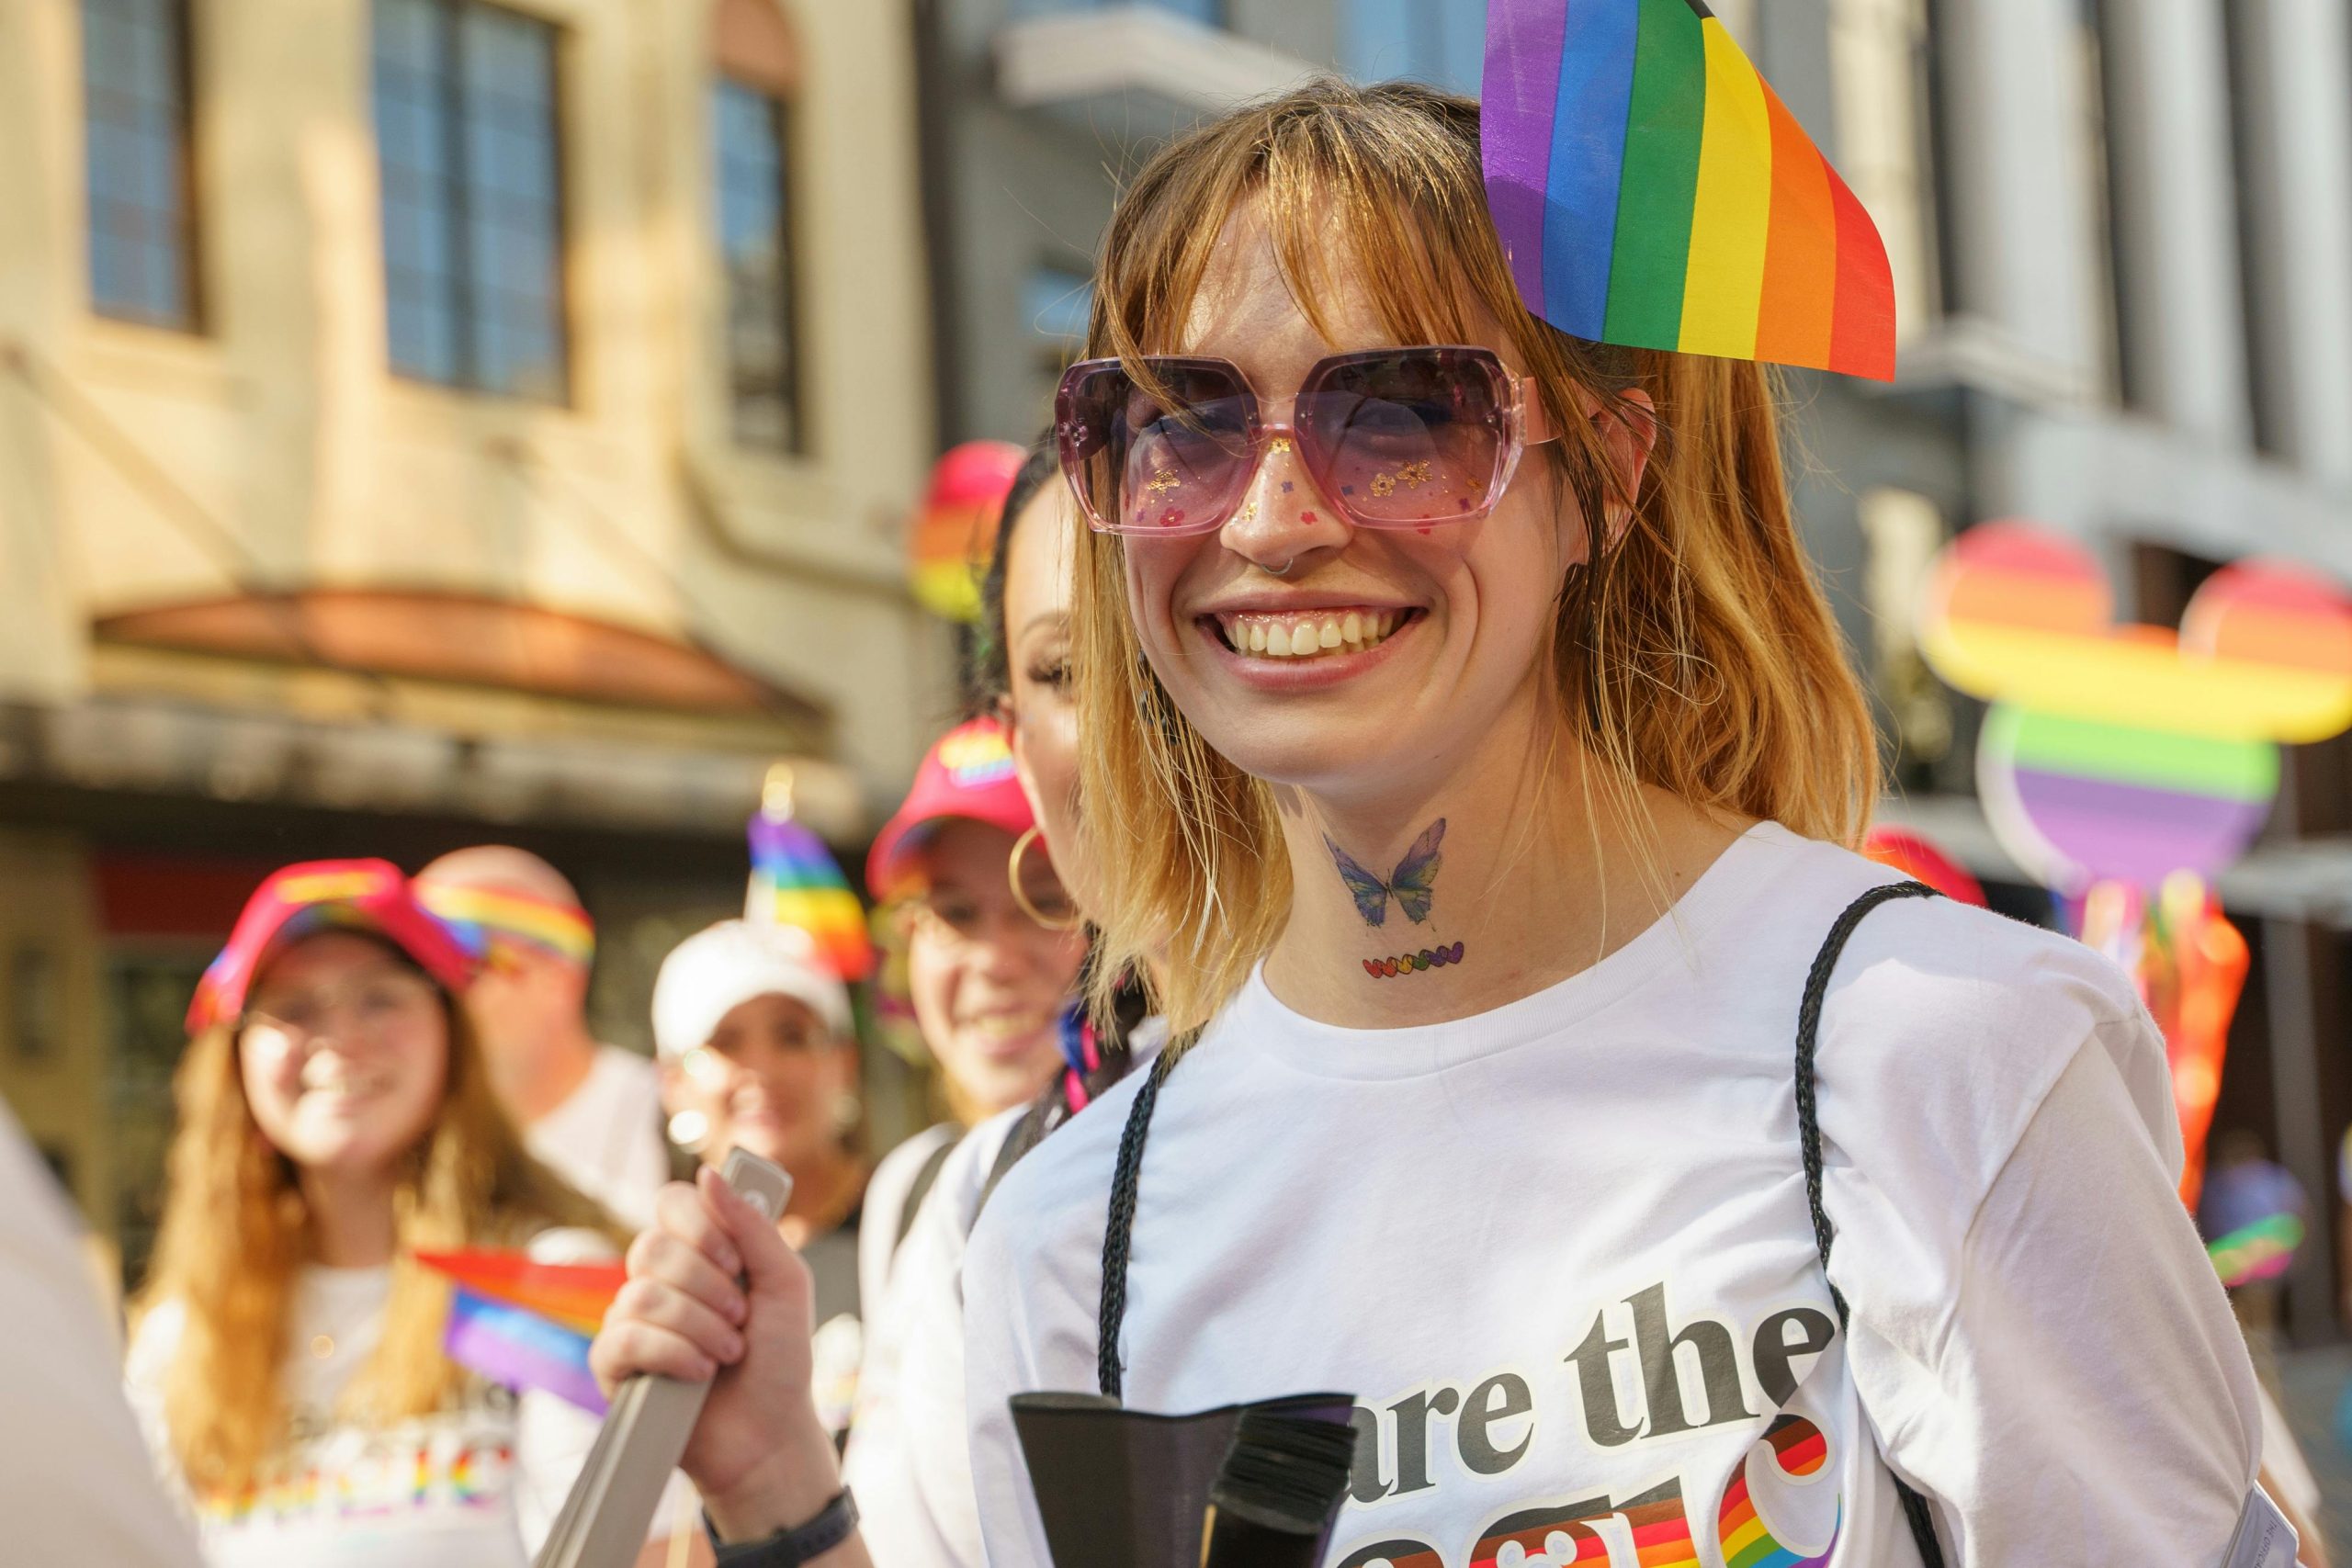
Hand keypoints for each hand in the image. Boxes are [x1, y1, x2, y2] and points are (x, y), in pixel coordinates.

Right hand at [588, 1169, 842, 1532]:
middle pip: (652, 1247)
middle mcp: (658, 1280)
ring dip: (698, 1327)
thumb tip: (708, 1172)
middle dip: (707, 1286)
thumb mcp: (785, 1282)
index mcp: (698, 1253)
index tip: (734, 1260)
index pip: (672, 1203)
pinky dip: (673, 1355)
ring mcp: (631, 1322)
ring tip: (727, 1353)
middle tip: (739, 1319)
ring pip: (641, 1295)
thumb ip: (753, 1226)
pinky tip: (698, 1374)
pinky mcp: (614, 1366)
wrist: (769, 1432)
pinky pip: (624, 1339)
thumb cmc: (780, 1358)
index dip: (700, 1225)